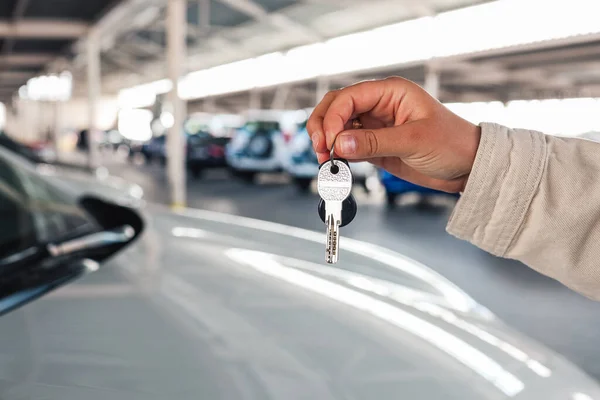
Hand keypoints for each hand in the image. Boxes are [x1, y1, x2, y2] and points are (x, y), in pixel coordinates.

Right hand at [307, 77, 480, 192]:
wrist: (467, 167)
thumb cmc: (452, 144)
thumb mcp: (414, 140)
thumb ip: (374, 142)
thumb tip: (339, 143)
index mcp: (391, 92)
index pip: (349, 97)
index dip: (334, 117)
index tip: (330, 141)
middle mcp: (379, 106)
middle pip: (336, 107)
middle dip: (323, 125)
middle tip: (321, 148)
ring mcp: (374, 126)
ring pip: (337, 126)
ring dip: (327, 141)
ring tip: (326, 159)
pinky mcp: (374, 146)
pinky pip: (347, 146)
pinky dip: (337, 154)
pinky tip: (336, 164)